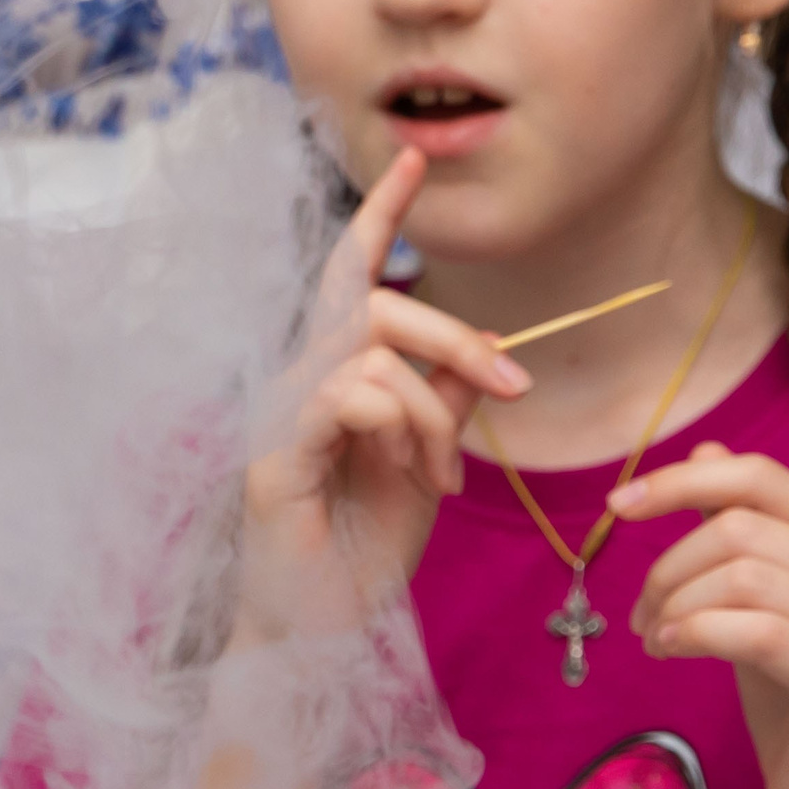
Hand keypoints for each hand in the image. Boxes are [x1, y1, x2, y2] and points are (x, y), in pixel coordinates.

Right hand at [235, 151, 529, 647]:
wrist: (323, 632)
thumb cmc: (364, 552)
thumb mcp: (427, 463)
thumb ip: (445, 400)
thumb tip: (492, 343)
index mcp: (333, 377)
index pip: (351, 277)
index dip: (381, 214)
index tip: (412, 157)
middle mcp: (298, 380)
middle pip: (374, 304)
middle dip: (456, 337)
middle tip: (512, 384)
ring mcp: (281, 412)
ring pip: (372, 349)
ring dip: (433, 407)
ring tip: (445, 468)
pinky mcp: (275, 449)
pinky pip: (351, 393)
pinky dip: (402, 426)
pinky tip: (415, 473)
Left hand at [612, 442, 788, 788]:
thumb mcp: (757, 601)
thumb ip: (739, 527)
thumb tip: (705, 450)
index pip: (758, 476)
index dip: (679, 481)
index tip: (616, 506)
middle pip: (738, 527)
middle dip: (667, 566)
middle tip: (639, 613)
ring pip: (741, 576)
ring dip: (674, 605)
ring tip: (655, 638)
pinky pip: (756, 632)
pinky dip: (694, 634)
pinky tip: (670, 652)